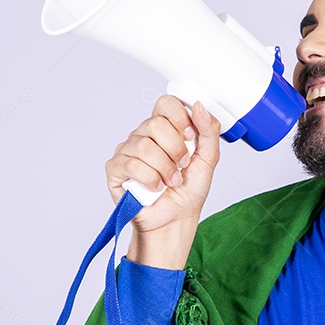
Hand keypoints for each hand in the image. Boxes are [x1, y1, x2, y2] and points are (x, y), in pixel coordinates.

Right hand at [105, 96, 220, 266]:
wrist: (176, 220)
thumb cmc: (188, 191)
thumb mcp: (208, 159)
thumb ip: (208, 131)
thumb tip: (199, 106)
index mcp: (164, 130)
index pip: (165, 104)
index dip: (179, 117)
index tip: (190, 136)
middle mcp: (143, 137)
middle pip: (155, 124)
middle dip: (175, 149)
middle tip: (181, 166)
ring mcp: (127, 152)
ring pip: (144, 146)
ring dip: (165, 169)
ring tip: (170, 181)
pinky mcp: (116, 170)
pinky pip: (132, 165)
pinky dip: (150, 179)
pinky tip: (155, 188)